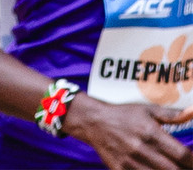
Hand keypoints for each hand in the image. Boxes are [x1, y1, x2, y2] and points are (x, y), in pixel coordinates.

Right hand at [64, 94, 192, 168]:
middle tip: (185, 166)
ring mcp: (129, 161)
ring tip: (169, 167)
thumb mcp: (147, 110)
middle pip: (173, 169)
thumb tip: (192, 112)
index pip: (183, 155)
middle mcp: (141, 148)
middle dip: (183, 169)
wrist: (92, 121)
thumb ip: (172, 115)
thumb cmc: (123, 115)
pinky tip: (153, 168)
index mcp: (151, 133)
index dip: (192, 161)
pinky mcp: (119, 169)